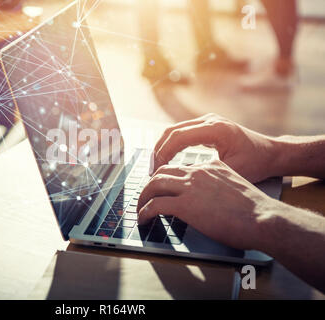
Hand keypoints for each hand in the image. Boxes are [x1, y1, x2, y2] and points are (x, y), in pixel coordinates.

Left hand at [138, 160, 277, 249]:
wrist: (263, 218)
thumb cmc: (254, 208)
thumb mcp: (234, 185)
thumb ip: (218, 184)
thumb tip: (207, 195)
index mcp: (210, 166)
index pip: (180, 168)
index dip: (166, 178)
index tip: (160, 188)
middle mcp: (197, 172)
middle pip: (162, 172)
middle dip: (149, 184)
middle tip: (144, 196)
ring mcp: (190, 187)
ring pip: (154, 185)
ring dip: (143, 197)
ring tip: (139, 208)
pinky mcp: (185, 204)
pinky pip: (155, 205)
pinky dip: (144, 212)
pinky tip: (143, 219)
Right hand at [151, 113, 280, 182]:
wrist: (271, 153)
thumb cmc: (257, 163)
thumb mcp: (232, 171)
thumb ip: (206, 172)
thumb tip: (179, 180)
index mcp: (216, 129)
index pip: (178, 137)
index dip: (163, 153)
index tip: (156, 171)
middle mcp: (210, 120)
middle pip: (172, 131)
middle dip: (158, 150)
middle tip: (151, 170)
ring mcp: (207, 121)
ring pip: (174, 130)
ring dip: (162, 147)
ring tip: (155, 166)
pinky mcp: (206, 126)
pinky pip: (182, 132)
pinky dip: (171, 145)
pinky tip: (166, 159)